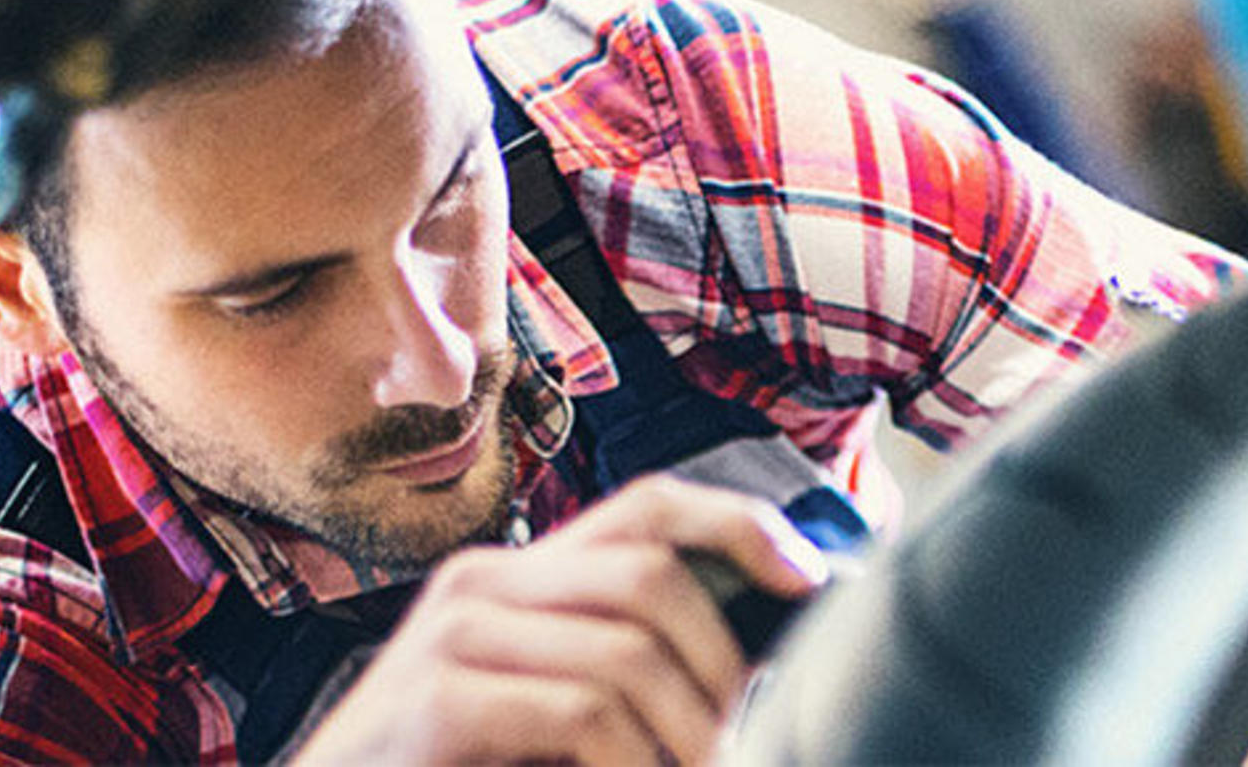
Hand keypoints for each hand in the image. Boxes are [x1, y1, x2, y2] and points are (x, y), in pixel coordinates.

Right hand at [291, 475, 827, 764]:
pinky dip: (632, 765)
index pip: (646, 506)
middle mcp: (482, 586)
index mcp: (517, 578)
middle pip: (648, 571)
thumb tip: (749, 671)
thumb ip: (617, 673)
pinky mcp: (437, 701)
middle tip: (746, 735)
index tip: (809, 577)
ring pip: (625, 649)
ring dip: (686, 731)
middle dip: (721, 659)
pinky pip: (579, 712)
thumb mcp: (547, 712)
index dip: (739, 523)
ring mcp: (451, 639)